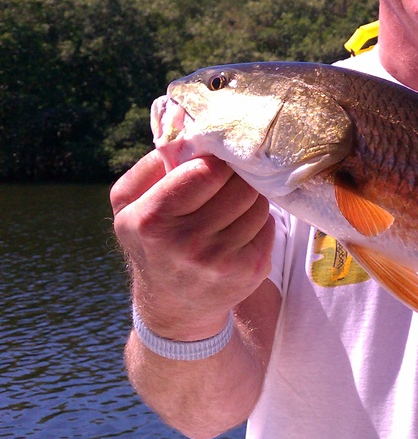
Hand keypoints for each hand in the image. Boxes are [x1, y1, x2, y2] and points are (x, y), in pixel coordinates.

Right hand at [111, 150, 274, 340]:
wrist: (174, 306)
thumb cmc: (151, 242)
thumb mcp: (128, 204)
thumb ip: (151, 165)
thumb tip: (188, 133)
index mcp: (152, 220)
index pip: (206, 171)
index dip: (217, 160)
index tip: (217, 158)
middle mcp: (187, 244)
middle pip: (239, 185)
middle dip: (237, 176)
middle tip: (230, 177)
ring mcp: (222, 261)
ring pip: (258, 203)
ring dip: (250, 197)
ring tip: (231, 203)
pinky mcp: (251, 271)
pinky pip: (268, 224)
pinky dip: (258, 219)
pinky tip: (239, 227)